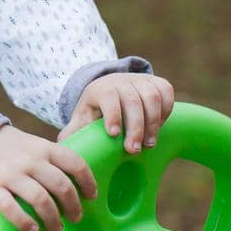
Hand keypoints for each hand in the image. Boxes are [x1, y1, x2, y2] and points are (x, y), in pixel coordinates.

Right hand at [0, 126, 96, 230]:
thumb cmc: (12, 150)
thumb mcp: (35, 145)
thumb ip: (54, 160)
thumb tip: (79, 186)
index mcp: (44, 148)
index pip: (75, 163)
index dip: (88, 182)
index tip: (92, 196)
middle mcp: (30, 160)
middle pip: (61, 186)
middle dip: (73, 207)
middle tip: (75, 218)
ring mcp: (10, 174)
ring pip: (40, 200)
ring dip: (53, 220)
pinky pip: (11, 208)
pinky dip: (24, 222)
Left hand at [57, 72, 174, 152]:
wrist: (112, 90)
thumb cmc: (96, 110)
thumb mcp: (83, 118)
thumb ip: (74, 131)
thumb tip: (64, 145)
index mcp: (99, 89)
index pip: (108, 96)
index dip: (112, 114)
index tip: (113, 135)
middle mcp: (120, 80)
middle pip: (132, 100)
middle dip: (135, 127)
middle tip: (134, 150)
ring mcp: (140, 79)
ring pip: (151, 96)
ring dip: (153, 122)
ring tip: (149, 144)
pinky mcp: (156, 81)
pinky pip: (166, 92)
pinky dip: (166, 110)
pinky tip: (159, 127)